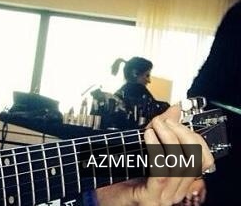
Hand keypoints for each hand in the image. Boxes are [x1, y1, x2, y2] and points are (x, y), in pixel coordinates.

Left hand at [96, 105, 213, 205]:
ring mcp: (165, 196)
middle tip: (165, 120)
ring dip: (168, 138)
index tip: (177, 120)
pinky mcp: (150, 197)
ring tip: (155, 126)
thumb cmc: (122, 175)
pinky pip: (161, 172)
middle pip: (195, 160)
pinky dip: (156, 149)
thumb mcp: (144, 147)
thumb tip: (175, 110)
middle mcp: (176, 190)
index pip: (204, 159)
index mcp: (179, 179)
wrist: (104, 196)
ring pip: (180, 165)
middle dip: (182, 133)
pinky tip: (148, 136)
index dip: (195, 136)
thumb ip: (161, 130)